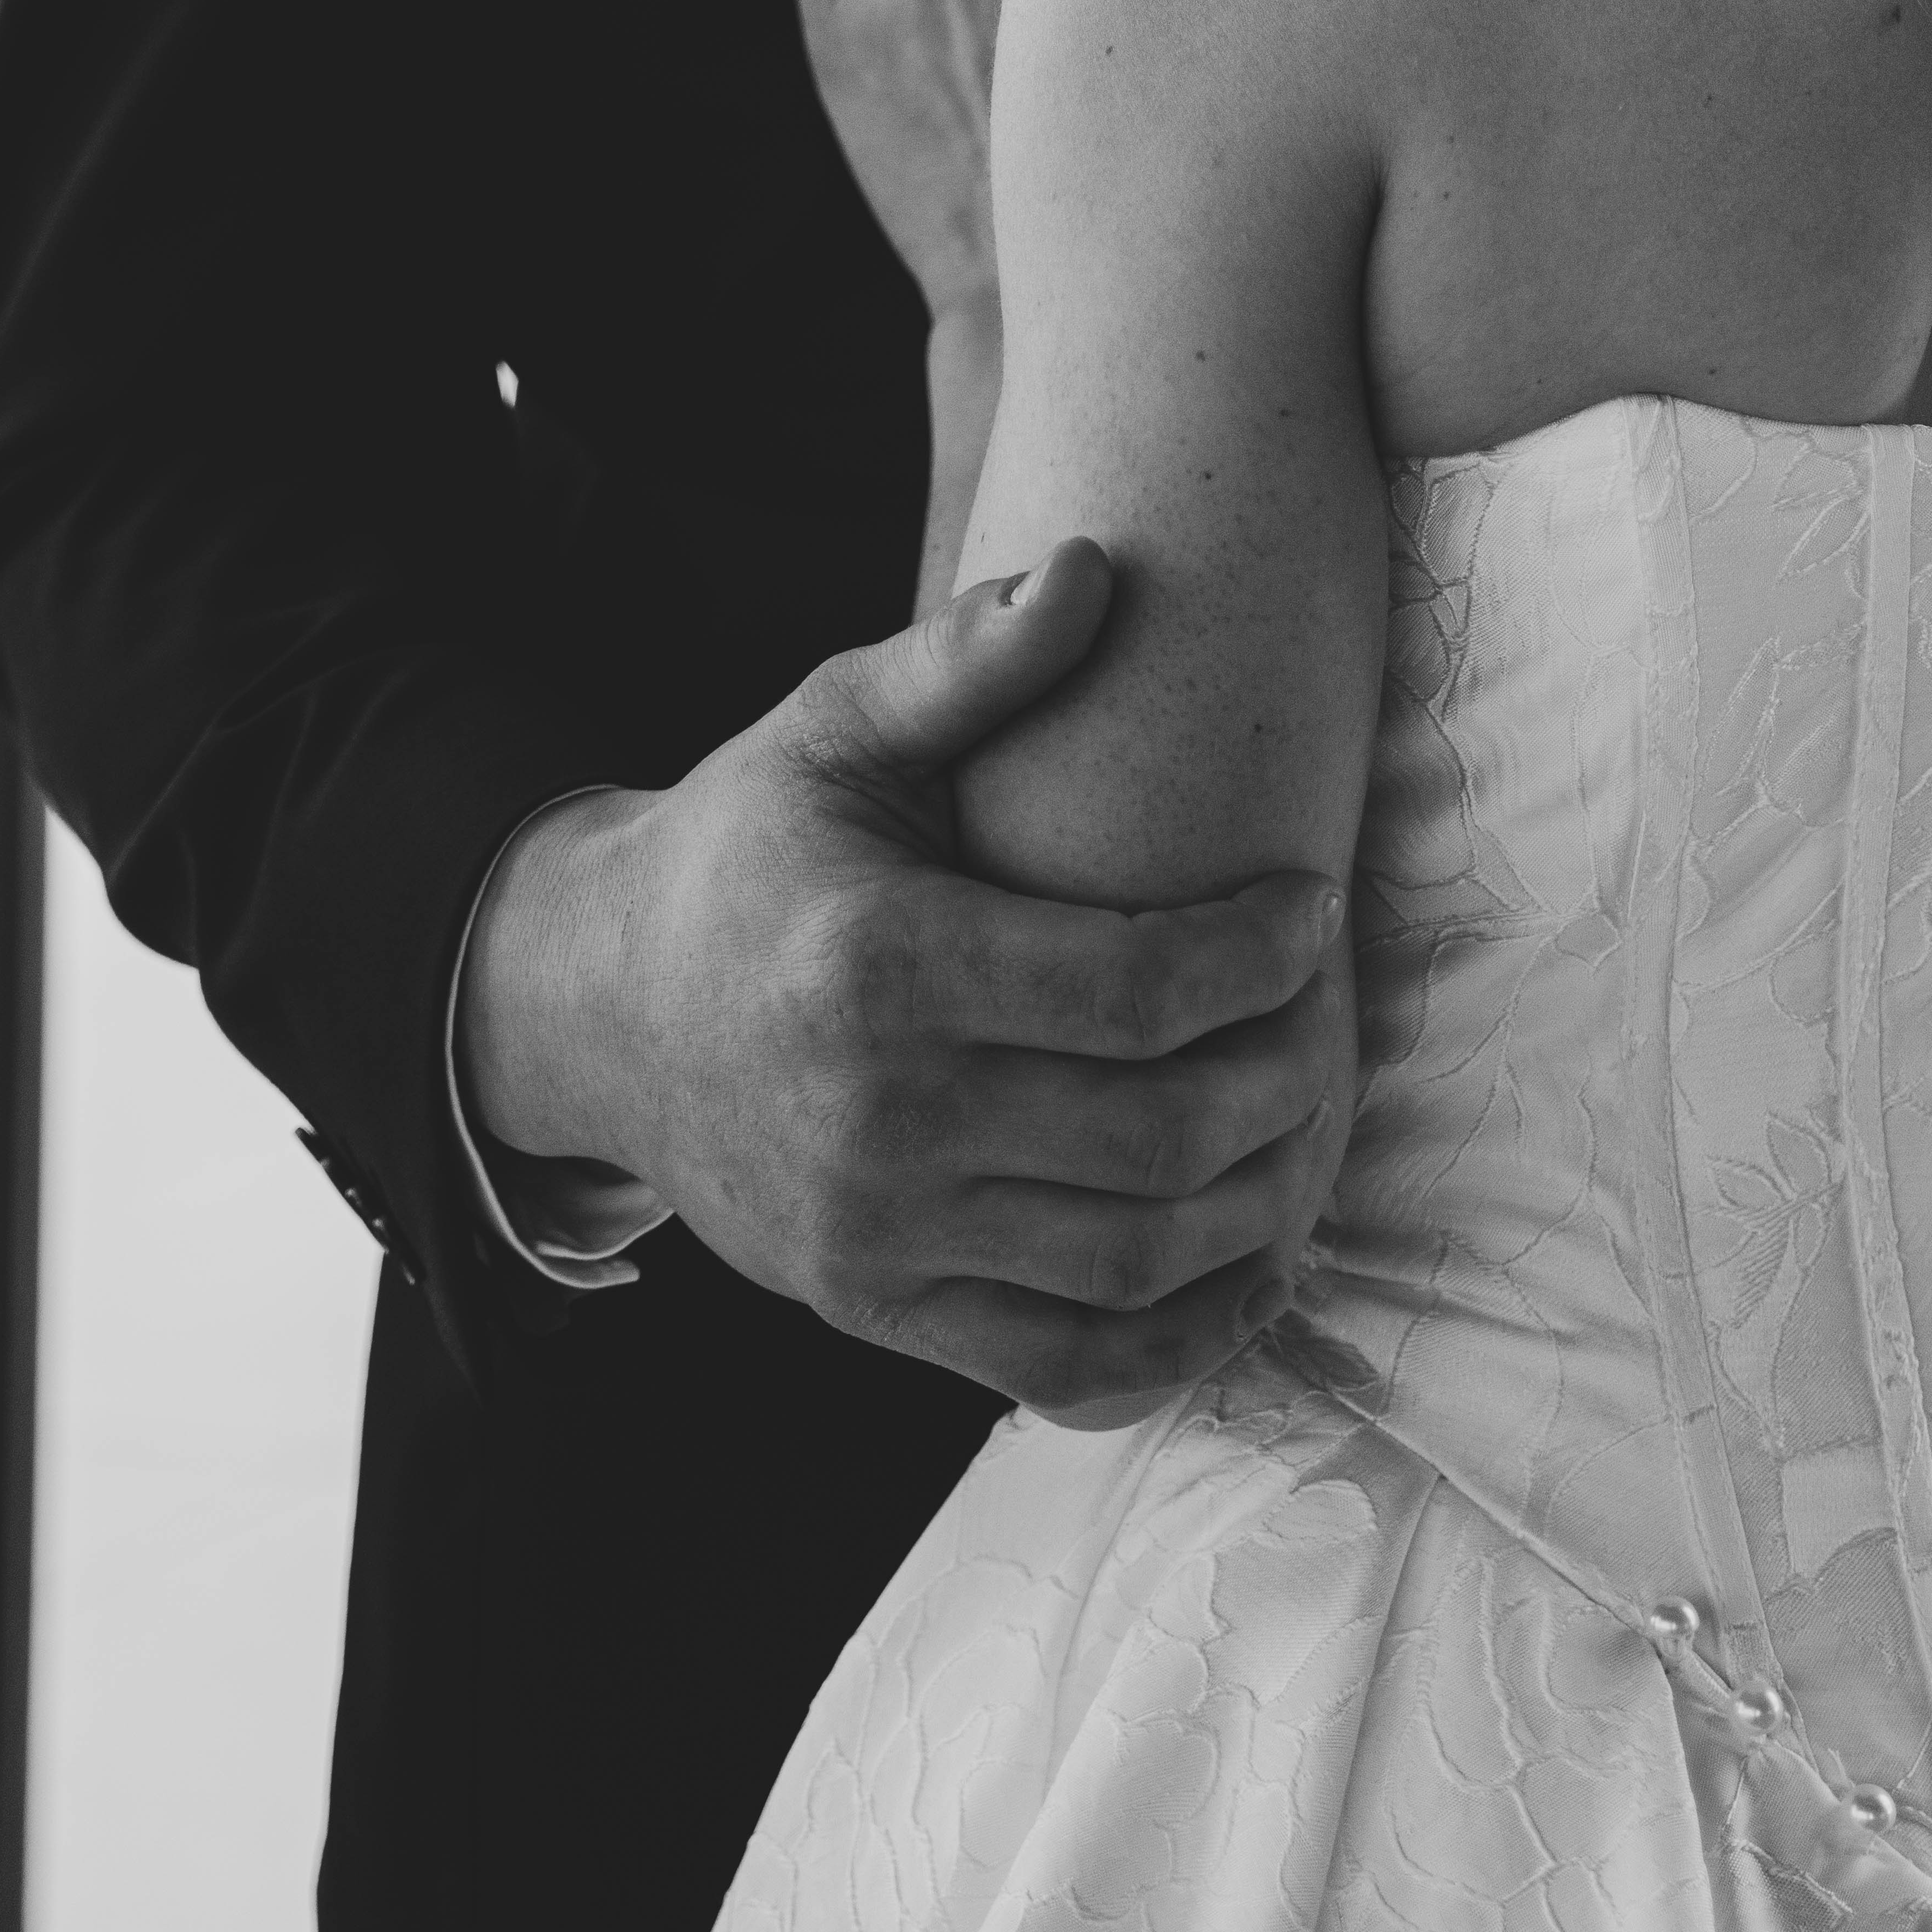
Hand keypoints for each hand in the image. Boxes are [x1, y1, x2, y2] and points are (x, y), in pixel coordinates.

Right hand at [459, 542, 1357, 1411]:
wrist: (599, 1005)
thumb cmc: (747, 845)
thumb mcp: (834, 724)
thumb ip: (971, 657)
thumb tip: (1096, 565)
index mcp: (880, 967)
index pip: (1135, 992)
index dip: (1259, 957)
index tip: (1311, 909)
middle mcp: (879, 1120)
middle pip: (1155, 1137)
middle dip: (1284, 1079)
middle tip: (1332, 1017)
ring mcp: (876, 1236)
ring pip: (1129, 1262)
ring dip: (1255, 1207)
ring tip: (1308, 1124)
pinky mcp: (876, 1310)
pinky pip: (1060, 1366)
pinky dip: (1175, 1344)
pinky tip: (1246, 1273)